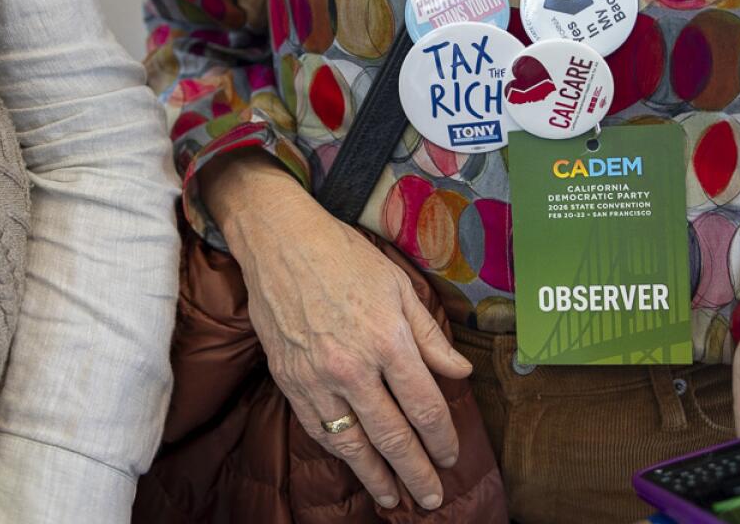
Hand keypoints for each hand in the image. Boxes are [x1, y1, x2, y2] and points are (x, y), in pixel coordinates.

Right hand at [201, 151, 473, 510]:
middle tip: (432, 496)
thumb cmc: (343, 256)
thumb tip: (460, 373)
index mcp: (387, 339)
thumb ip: (430, 336)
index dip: (442, 437)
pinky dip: (338, 451)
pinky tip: (354, 463)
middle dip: (417, 471)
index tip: (451, 454)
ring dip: (376, 476)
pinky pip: (317, 428)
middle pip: (392, 435)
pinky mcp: (289, 379)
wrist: (279, 242)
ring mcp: (316, 376)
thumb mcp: (398, 287)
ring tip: (394, 498)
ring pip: (352, 442)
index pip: (424, 406)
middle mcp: (353, 365)